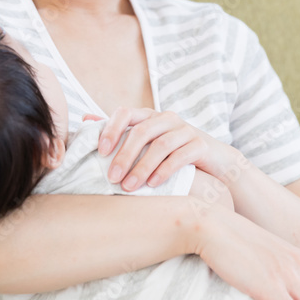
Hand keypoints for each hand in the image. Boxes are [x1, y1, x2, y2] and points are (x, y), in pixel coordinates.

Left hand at [83, 107, 238, 190]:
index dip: (111, 129)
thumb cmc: (171, 152)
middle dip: (124, 156)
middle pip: (141, 132)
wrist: (214, 162)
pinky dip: (165, 171)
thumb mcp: (145, 141)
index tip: (100, 152)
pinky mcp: (200, 145)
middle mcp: (167, 118)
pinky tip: (153, 185)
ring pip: (160, 146)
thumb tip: (85, 119)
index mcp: (149, 115)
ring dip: (142, 168)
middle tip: (112, 178)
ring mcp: (185, 130)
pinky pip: (181, 156)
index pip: (125, 112)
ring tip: (129, 187)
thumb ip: (118, 130)